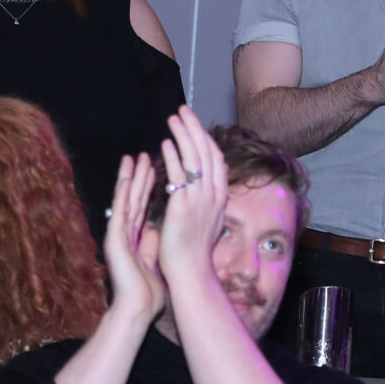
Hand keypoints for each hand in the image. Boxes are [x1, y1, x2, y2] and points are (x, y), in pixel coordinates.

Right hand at [102, 152, 165, 323]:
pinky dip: (124, 192)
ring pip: (125, 200)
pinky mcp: (115, 238)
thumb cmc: (146, 291)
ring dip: (130, 178)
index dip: (147, 187)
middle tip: (143, 155)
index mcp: (134, 238)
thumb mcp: (152, 259)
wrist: (137, 309)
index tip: (153, 168)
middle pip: (132, 198)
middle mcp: (124, 233)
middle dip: (139, 176)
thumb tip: (157, 227)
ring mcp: (118, 234)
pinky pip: (120, 210)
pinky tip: (127, 177)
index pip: (141, 207)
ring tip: (134, 158)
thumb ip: (152, 242)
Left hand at [153, 109, 230, 288]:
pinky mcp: (183, 206)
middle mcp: (213, 194)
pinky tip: (164, 144)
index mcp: (220, 197)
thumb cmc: (195, 251)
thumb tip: (208, 188)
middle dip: (195, 127)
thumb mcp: (209, 221)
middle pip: (207, 151)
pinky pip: (179, 174)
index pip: (216, 159)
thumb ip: (208, 201)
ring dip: (183, 134)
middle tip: (183, 110)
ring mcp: (200, 199)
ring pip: (194, 158)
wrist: (191, 273)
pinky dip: (173, 156)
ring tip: (172, 118)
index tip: (194, 125)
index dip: (205, 138)